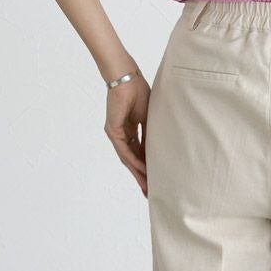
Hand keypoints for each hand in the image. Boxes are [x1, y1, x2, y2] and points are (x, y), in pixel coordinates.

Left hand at [104, 75, 149, 197]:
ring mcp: (116, 133)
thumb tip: (157, 150)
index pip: (139, 153)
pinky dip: (133, 160)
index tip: (155, 180)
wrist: (127, 78)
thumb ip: (150, 134)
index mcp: (130, 130)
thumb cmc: (138, 91)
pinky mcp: (112, 130)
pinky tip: (141, 169)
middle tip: (149, 192)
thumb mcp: (148, 117)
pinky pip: (124, 149)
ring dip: (137, 172)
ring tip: (146, 186)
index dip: (147, 166)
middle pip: (132, 160)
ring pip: (127, 158)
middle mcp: (122, 134)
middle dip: (141, 176)